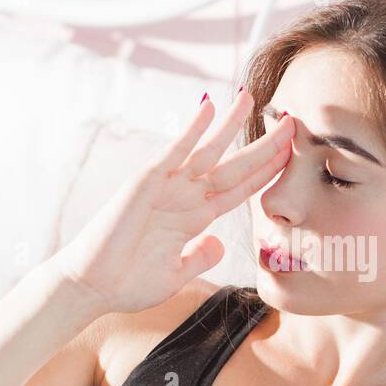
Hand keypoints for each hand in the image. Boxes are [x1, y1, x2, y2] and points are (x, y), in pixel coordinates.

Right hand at [50, 88, 294, 314]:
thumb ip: (201, 256)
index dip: (267, 172)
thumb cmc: (129, 283)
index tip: (292, 155)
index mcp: (196, 218)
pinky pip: (174, 151)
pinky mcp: (146, 182)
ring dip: (232, 124)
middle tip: (292, 122)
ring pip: (209, 150)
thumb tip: (220, 243)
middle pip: (234, 166)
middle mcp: (185, 197)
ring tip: (252, 97)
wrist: (92, 288)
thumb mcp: (176, 273)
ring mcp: (167, 187)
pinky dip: (192, 129)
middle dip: (264, 145)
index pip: (241, 189)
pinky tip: (210, 107)